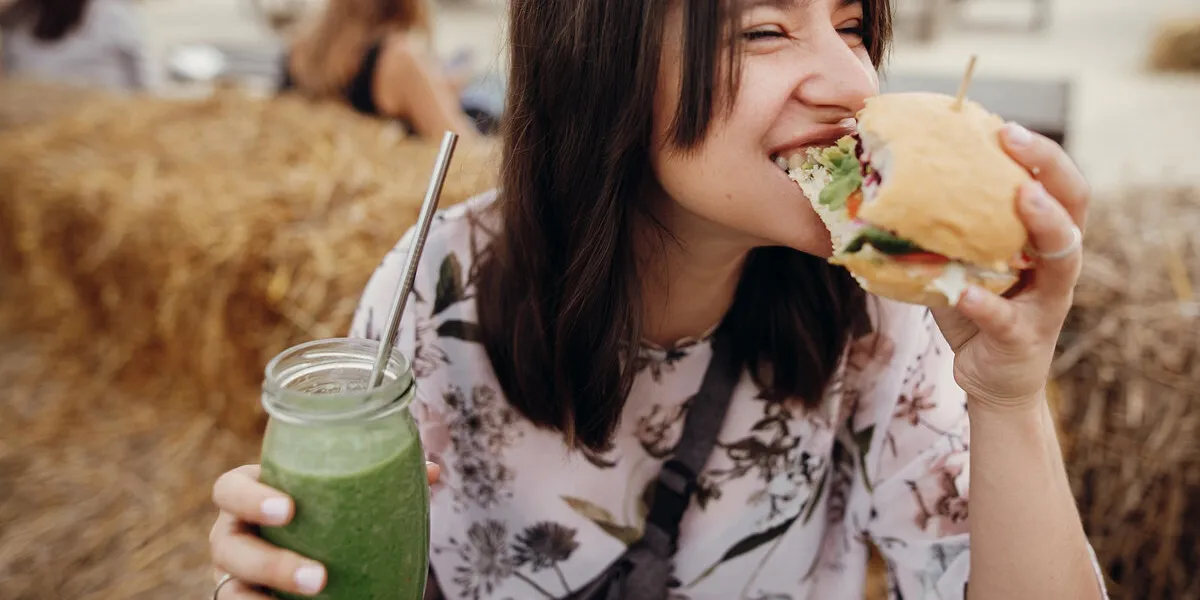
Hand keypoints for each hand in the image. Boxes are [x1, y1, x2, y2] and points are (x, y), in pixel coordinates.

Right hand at [209, 462, 440, 597]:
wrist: (318, 566)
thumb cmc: (326, 518)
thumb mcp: (343, 501)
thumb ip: (379, 483)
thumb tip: (434, 471)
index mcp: (252, 497)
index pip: (230, 490)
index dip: (251, 498)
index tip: (290, 510)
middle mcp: (234, 535)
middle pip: (226, 545)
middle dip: (270, 563)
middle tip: (319, 577)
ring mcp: (233, 575)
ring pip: (231, 591)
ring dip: (270, 596)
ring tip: (319, 596)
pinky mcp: (242, 599)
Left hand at [931, 123, 1088, 410]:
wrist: (990, 377)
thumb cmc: (976, 307)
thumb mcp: (960, 260)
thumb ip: (943, 226)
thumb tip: (885, 181)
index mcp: (1043, 239)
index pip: (1057, 184)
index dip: (1039, 153)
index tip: (1004, 126)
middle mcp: (1057, 264)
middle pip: (1073, 207)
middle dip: (1048, 168)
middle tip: (1014, 138)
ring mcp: (1046, 302)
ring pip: (1063, 259)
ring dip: (1044, 224)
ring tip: (1023, 198)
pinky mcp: (1024, 338)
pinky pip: (1007, 318)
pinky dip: (984, 304)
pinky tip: (961, 293)